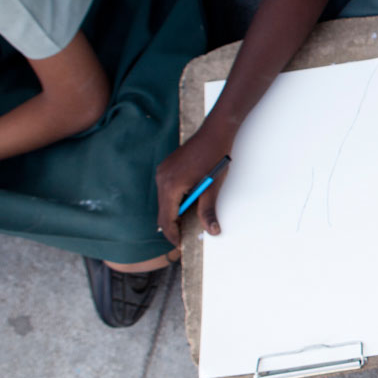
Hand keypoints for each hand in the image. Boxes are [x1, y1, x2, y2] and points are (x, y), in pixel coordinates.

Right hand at [155, 127, 232, 248]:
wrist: (214, 133)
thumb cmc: (215, 157)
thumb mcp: (212, 187)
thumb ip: (208, 210)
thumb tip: (212, 230)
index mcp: (171, 185)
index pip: (167, 218)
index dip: (173, 234)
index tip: (180, 245)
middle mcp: (162, 178)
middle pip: (163, 211)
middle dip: (172, 226)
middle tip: (183, 239)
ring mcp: (162, 171)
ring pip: (164, 201)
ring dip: (173, 213)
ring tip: (185, 225)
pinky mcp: (166, 168)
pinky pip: (166, 190)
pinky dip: (173, 201)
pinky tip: (185, 205)